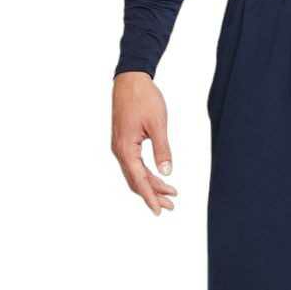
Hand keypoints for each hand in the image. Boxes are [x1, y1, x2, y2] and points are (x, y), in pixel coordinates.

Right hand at [111, 72, 177, 214]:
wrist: (130, 78)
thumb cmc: (143, 98)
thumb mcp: (158, 125)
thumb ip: (162, 150)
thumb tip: (167, 172)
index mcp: (126, 148)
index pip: (139, 180)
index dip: (150, 197)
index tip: (160, 211)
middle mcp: (119, 150)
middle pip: (136, 181)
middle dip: (153, 195)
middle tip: (171, 207)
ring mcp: (120, 146)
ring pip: (136, 174)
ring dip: (152, 185)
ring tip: (171, 195)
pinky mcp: (124, 142)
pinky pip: (135, 164)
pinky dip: (147, 174)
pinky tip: (160, 178)